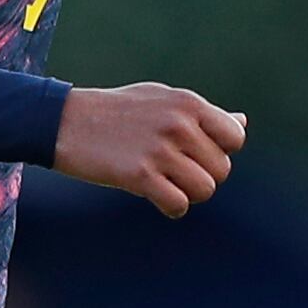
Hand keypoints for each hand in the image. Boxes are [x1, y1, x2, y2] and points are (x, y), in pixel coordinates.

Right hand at [50, 84, 247, 218]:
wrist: (65, 122)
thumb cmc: (117, 112)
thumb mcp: (162, 100)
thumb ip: (202, 115)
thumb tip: (242, 123)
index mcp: (187, 103)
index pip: (235, 138)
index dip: (220, 151)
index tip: (196, 154)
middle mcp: (178, 124)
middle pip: (221, 170)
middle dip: (202, 176)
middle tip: (175, 171)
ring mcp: (160, 150)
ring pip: (204, 190)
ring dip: (188, 193)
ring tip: (166, 183)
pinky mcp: (140, 175)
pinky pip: (179, 205)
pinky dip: (171, 208)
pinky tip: (156, 196)